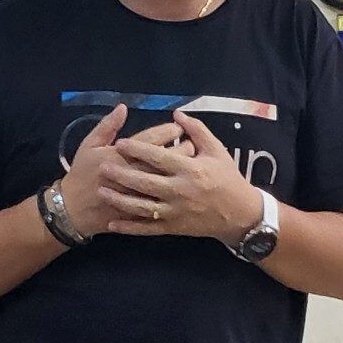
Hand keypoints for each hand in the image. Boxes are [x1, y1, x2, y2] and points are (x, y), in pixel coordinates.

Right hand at [58, 106, 195, 238]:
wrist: (73, 210)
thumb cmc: (81, 174)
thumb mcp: (89, 145)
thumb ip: (107, 126)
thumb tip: (123, 108)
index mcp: (121, 155)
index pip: (152, 139)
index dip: (169, 132)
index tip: (179, 127)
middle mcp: (132, 173)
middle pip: (166, 159)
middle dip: (182, 149)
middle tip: (191, 143)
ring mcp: (138, 195)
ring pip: (169, 180)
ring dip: (182, 170)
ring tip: (191, 163)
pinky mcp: (139, 212)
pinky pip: (162, 201)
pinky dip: (174, 192)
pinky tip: (180, 186)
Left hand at [100, 110, 261, 243]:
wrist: (240, 214)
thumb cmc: (227, 178)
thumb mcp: (216, 150)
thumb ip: (197, 130)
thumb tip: (176, 113)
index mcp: (190, 169)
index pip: (159, 158)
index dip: (138, 150)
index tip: (120, 143)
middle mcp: (180, 191)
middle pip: (146, 182)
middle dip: (122, 174)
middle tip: (102, 166)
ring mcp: (175, 212)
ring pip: (143, 207)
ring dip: (121, 200)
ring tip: (103, 191)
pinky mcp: (174, 227)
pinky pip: (148, 228)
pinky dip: (130, 227)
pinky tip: (113, 223)